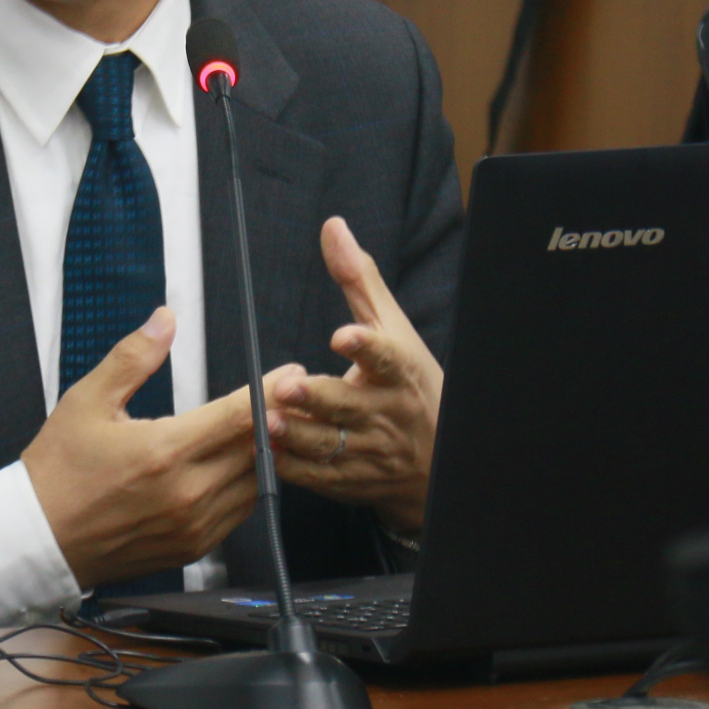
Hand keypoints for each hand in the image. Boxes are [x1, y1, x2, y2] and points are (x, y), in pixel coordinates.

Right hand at [20, 309, 265, 588]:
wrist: (38, 539)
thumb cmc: (58, 471)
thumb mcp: (87, 401)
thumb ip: (133, 358)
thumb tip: (164, 319)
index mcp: (163, 451)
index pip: (238, 417)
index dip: (271, 393)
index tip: (290, 376)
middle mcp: (185, 493)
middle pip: (256, 450)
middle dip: (278, 419)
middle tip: (292, 396)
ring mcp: (192, 525)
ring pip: (253, 484)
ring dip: (265, 455)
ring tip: (271, 428)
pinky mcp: (191, 548)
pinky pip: (237, 513)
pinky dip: (246, 486)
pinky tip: (241, 465)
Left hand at [268, 216, 444, 536]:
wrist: (439, 459)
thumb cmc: (410, 384)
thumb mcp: (394, 329)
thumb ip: (359, 279)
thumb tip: (333, 228)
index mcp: (398, 371)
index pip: (386, 357)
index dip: (365, 347)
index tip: (343, 336)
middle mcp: (385, 413)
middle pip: (349, 406)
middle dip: (319, 398)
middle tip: (288, 386)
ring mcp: (369, 451)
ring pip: (330, 446)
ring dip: (298, 435)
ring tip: (270, 421)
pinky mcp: (351, 480)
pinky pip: (318, 477)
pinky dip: (292, 466)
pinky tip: (269, 450)